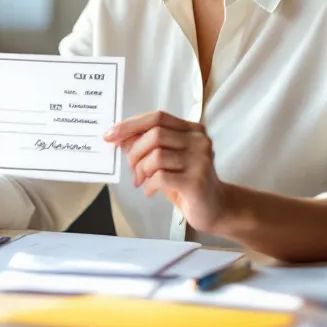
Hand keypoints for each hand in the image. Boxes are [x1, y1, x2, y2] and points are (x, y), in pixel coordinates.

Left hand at [104, 111, 229, 233]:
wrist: (216, 209)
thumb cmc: (187, 182)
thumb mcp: (168, 160)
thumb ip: (149, 146)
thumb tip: (120, 137)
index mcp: (193, 130)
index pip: (158, 117)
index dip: (131, 124)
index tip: (110, 135)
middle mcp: (199, 141)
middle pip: (156, 134)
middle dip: (135, 151)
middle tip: (131, 168)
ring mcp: (200, 161)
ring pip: (157, 155)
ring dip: (141, 170)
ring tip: (140, 181)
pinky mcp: (196, 182)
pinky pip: (161, 177)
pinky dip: (149, 184)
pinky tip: (150, 191)